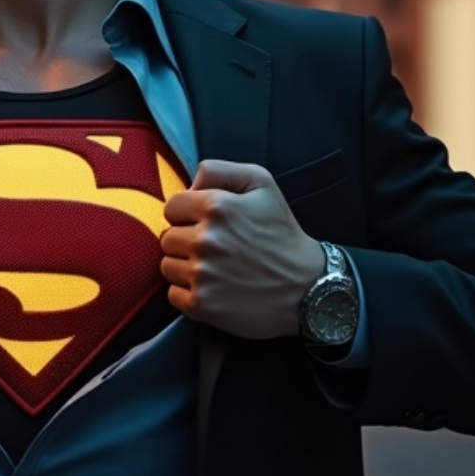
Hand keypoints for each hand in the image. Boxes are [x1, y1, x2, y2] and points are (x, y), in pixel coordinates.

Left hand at [160, 159, 325, 338]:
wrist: (307, 289)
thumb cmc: (283, 235)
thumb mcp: (262, 184)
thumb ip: (219, 170)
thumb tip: (188, 184)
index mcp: (217, 207)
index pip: (172, 206)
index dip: (187, 214)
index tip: (206, 224)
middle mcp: (205, 240)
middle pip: (167, 237)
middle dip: (186, 240)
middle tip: (215, 248)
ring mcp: (202, 275)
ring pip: (167, 265)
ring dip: (185, 267)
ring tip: (215, 268)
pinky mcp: (201, 305)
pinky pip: (173, 294)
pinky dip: (188, 293)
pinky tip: (213, 288)